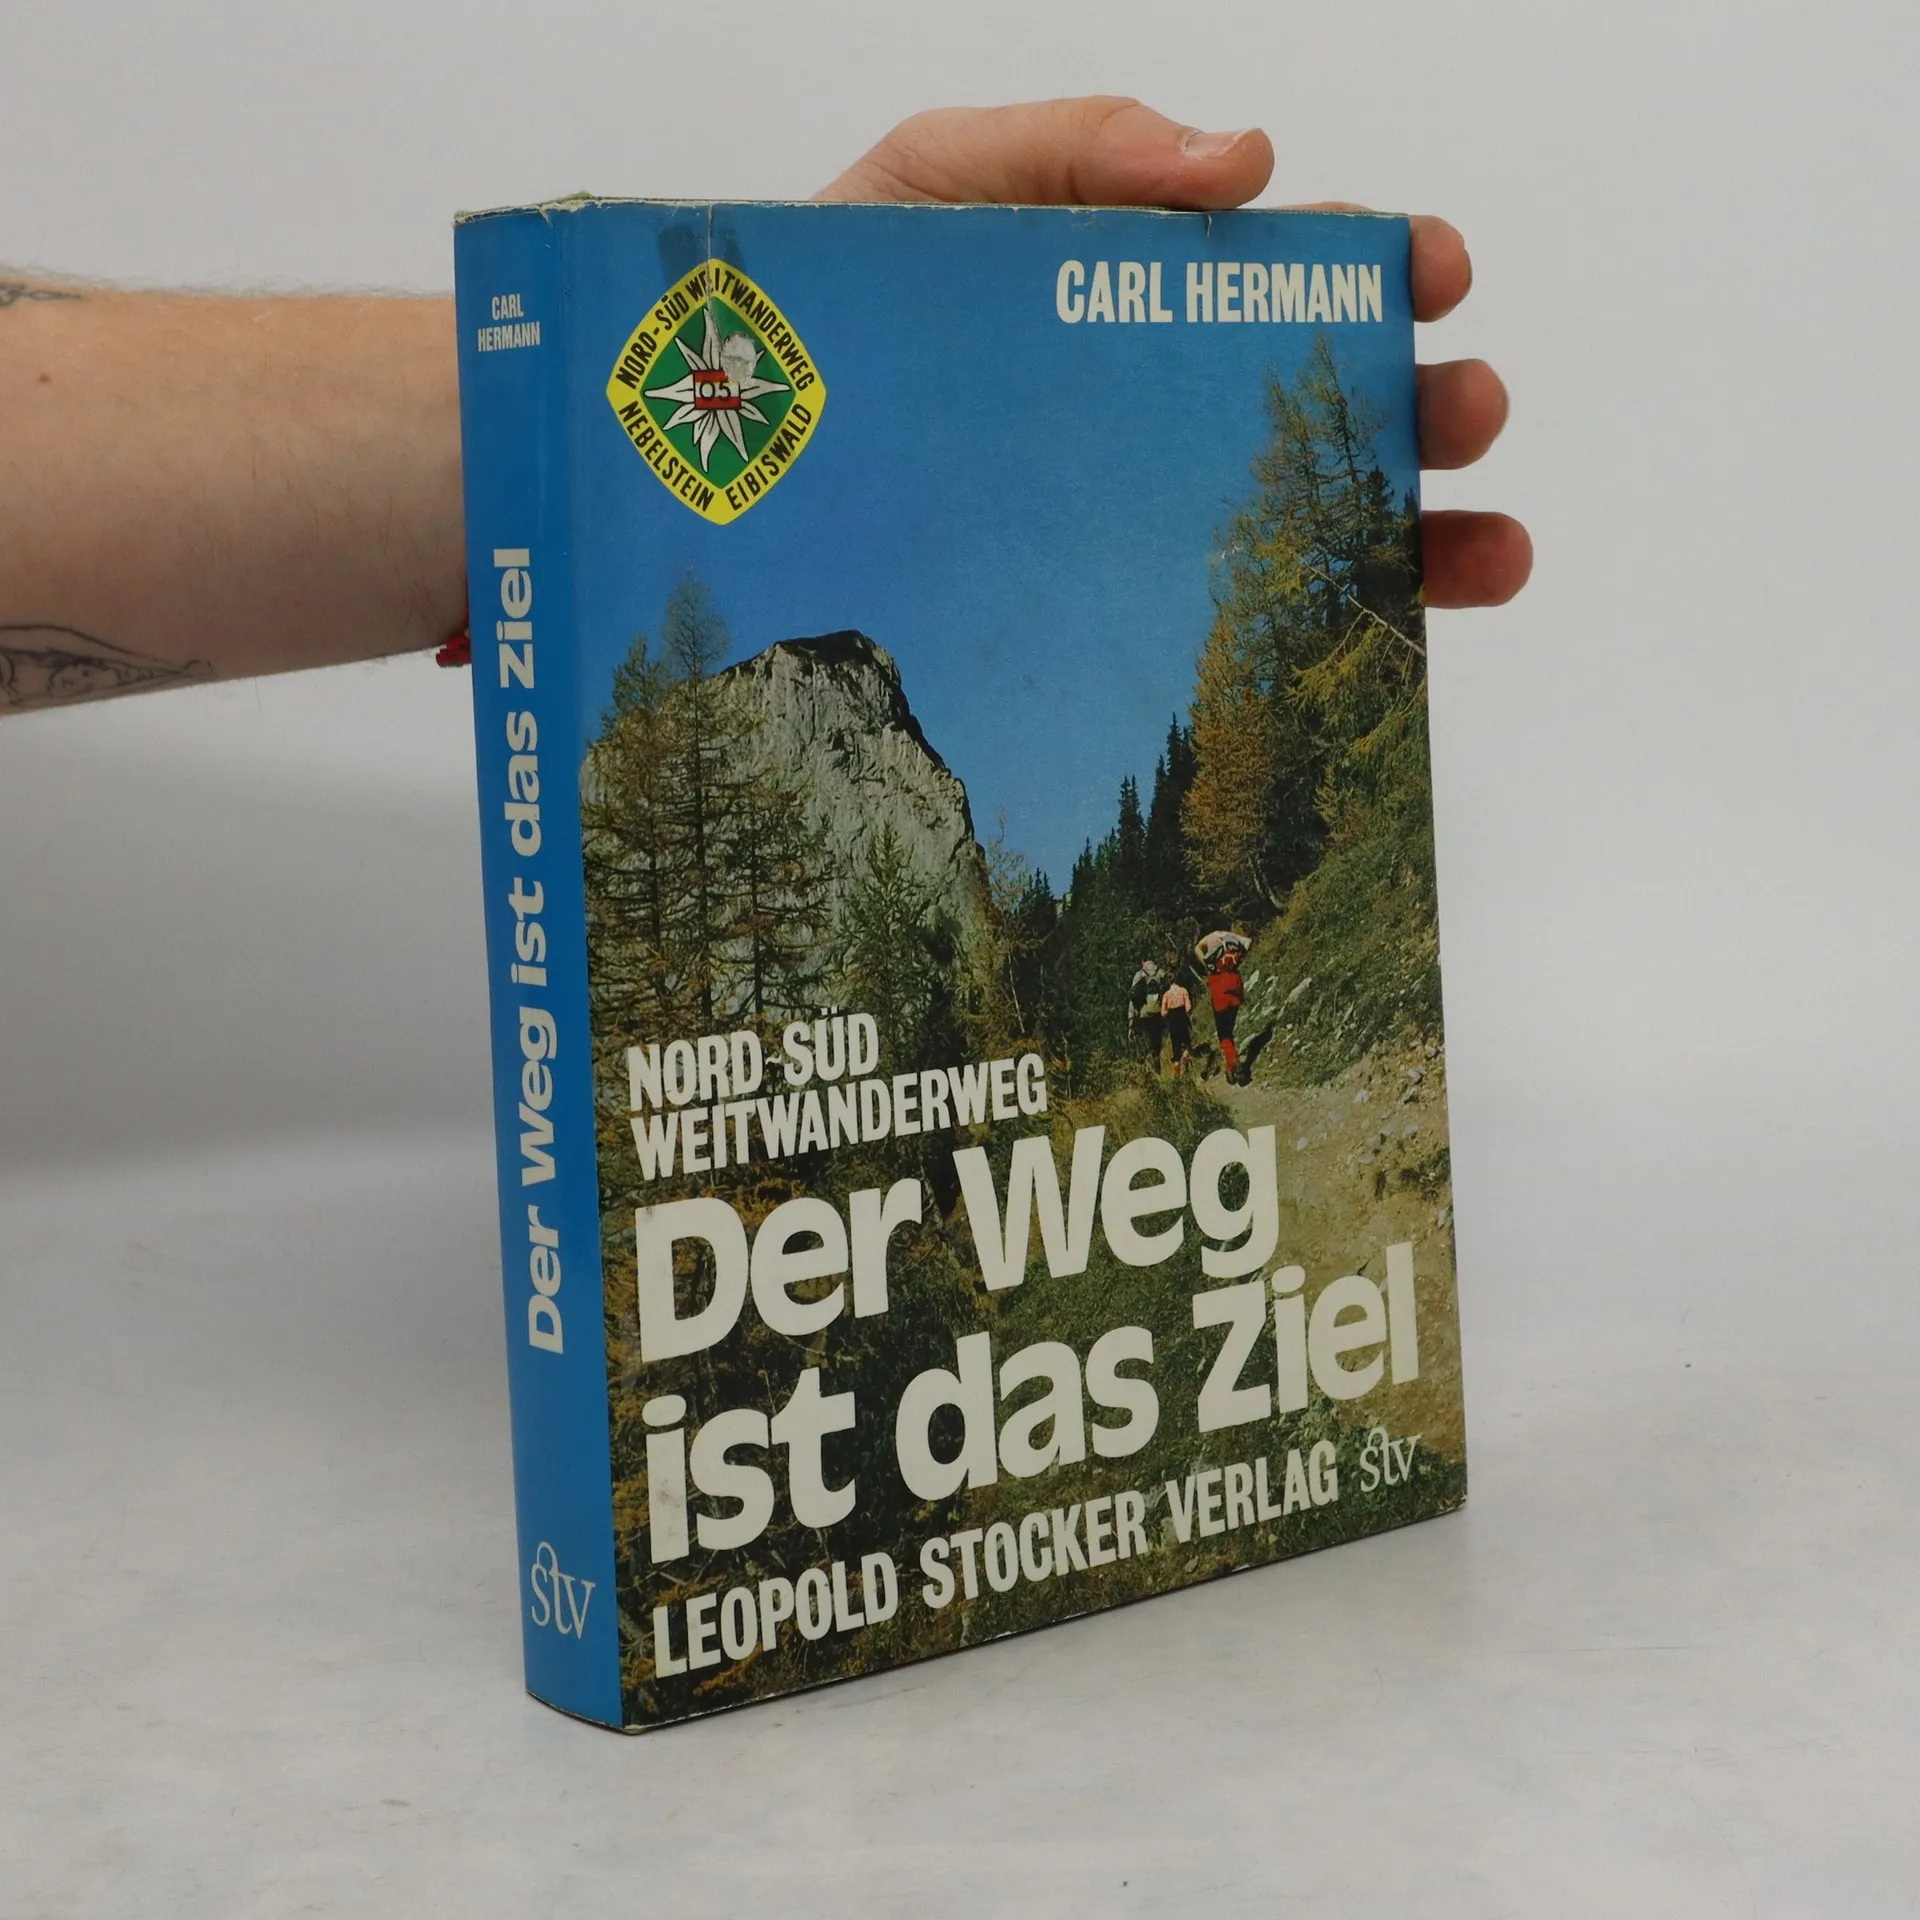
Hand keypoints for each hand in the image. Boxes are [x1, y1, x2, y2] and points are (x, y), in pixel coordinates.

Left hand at [820, 98, 1528, 609]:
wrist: (714, 450)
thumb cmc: (825, 306)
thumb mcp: (929, 181)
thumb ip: (1074, 142)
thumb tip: (1248, 163)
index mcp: (1135, 300)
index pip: (1285, 280)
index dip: (1375, 268)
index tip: (1433, 272)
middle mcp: (1155, 416)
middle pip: (1320, 408)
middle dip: (1419, 405)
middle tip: (1465, 410)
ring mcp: (1134, 526)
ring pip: (1307, 530)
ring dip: (1417, 535)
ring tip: (1486, 551)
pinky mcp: (1100, 622)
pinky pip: (1230, 639)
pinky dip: (1322, 643)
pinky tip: (1391, 652)